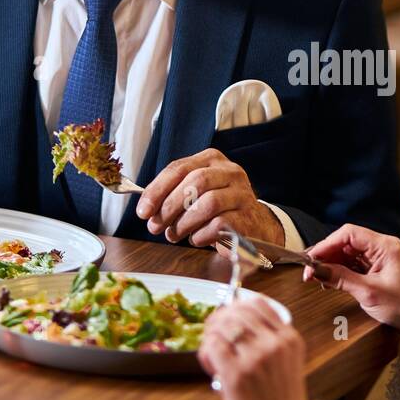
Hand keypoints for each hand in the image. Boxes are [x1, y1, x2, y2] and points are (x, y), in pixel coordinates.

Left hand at [134, 148, 283, 247]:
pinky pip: (220, 224)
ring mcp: (242, 193)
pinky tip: (196, 239)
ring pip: (208, 203)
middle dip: (169, 207)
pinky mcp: (248, 217)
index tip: (143, 211)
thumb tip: (147, 209)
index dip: (157, 190)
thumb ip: (174, 194)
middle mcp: (230, 171)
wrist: (256, 225)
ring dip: (184, 223)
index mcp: (212, 160)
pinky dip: (201, 235)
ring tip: (174, 235)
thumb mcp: (196, 193)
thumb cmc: (218, 208)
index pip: (179, 168)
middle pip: (195, 183)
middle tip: (155, 226)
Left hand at [197, 296, 307, 399]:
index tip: (227, 318)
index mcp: (289, 339)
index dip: (236, 306)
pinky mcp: (236, 374)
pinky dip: (206, 353)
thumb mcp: (288, 363)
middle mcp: (274, 344)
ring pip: (222, 327)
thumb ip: (271, 340)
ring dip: (211, 337)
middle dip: (219, 320)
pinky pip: (213, 346)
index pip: (258, 304)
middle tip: (212, 335)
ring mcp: (256, 358)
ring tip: (212, 355)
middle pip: (237, 311)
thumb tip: (235, 320)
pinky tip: (211, 366)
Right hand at [304, 224, 399, 351]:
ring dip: (333, 264)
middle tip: (310, 271)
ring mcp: (383, 258)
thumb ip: (340, 278)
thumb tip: (317, 270)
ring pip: (350, 254)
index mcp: (386, 246)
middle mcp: (384, 248)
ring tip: (319, 278)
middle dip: (327, 255)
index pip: (349, 234)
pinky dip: (343, 272)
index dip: (327, 244)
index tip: (311, 258)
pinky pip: (357, 265)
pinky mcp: (381, 270)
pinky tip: (332, 281)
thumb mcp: (369, 292)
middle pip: (348, 243)